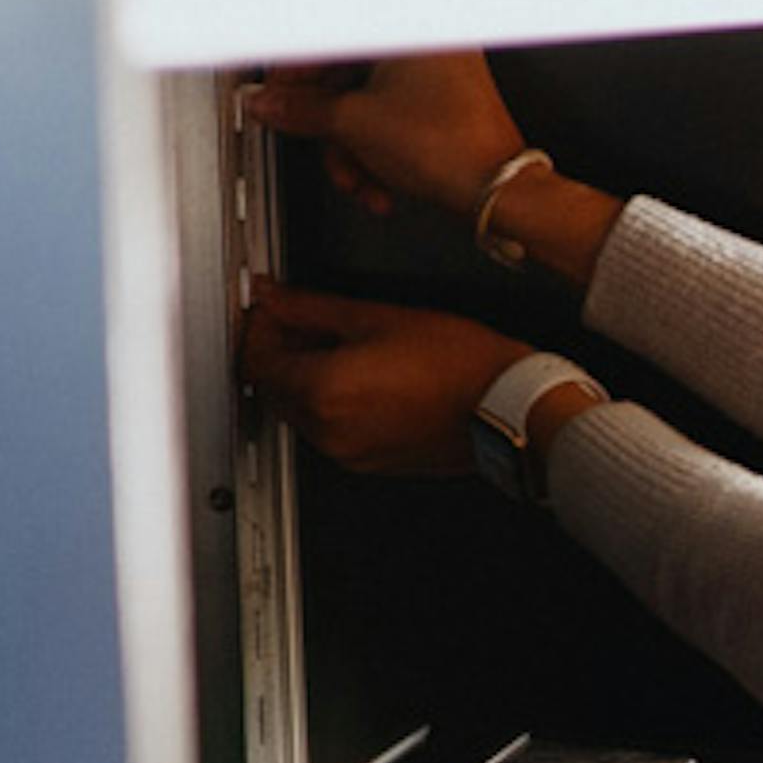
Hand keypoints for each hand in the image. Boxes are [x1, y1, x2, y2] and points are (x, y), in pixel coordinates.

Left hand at [238, 280, 531, 473]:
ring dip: (306, 380)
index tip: (271, 308)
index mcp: (323, 391)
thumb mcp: (378, 317)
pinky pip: (330, 430)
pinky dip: (333, 404)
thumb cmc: (461, 365)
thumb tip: (277, 298)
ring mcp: (347, 452)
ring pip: (300, 411)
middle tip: (301, 322)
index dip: (258, 327)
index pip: (256, 358)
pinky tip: (363, 378)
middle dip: (280, 353)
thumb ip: (312, 307)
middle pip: (272, 388)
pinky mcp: (369, 464)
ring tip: (342, 348)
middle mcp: (327, 430)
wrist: (507, 406)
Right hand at [242, 51, 530, 219]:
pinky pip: (395, 119)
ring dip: (354, 150)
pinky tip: (379, 183)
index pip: (329, 42)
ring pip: (370, 106)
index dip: (294, 75)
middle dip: (329, 127)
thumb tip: (270, 104)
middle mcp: (427, 43)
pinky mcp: (445, 107)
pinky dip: (380, 152)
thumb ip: (302, 111)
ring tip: (357, 179)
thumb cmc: (450, 148)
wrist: (499, 191)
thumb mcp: (354, 125)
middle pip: (349, 78)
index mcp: (406, 30)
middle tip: (313, 143)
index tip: (275, 97)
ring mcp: (440, 75)